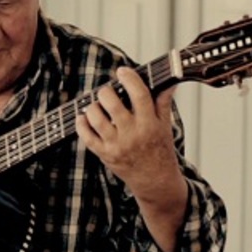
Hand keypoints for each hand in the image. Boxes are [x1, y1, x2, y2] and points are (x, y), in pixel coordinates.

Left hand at [75, 67, 182, 199]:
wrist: (155, 180)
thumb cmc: (160, 150)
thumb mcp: (165, 125)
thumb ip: (163, 101)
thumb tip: (170, 80)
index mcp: (150, 124)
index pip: (139, 95)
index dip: (129, 79)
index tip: (122, 71)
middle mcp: (132, 134)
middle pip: (112, 104)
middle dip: (106, 92)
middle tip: (107, 92)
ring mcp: (116, 145)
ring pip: (96, 118)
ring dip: (93, 107)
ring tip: (97, 105)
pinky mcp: (104, 154)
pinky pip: (86, 136)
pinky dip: (82, 124)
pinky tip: (84, 118)